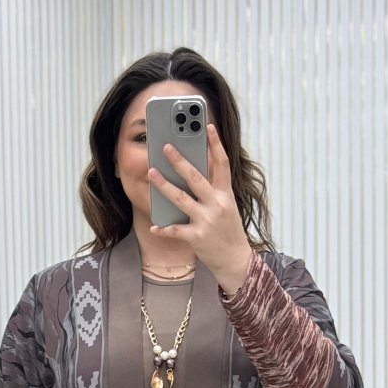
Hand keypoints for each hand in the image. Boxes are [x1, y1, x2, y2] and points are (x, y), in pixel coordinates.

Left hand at [147, 123, 252, 293]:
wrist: (236, 260)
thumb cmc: (228, 231)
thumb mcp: (227, 207)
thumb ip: (214, 189)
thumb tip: (196, 170)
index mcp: (226, 195)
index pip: (223, 164)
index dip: (216, 144)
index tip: (208, 126)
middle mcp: (217, 205)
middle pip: (196, 178)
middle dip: (180, 161)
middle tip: (165, 147)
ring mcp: (207, 221)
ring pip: (181, 199)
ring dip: (164, 186)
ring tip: (152, 173)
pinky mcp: (197, 238)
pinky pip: (176, 230)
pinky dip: (163, 228)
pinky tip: (154, 226)